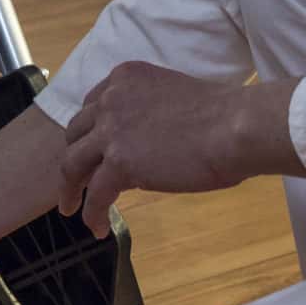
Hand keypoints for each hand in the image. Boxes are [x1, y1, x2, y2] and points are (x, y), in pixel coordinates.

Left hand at [58, 64, 302, 234]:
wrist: (236, 127)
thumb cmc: (224, 116)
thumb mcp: (173, 100)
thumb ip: (148, 116)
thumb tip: (139, 153)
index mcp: (126, 77)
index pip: (93, 106)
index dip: (90, 132)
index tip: (93, 151)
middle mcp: (111, 98)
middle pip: (76, 133)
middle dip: (75, 158)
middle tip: (77, 180)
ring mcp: (111, 130)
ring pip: (72, 163)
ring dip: (69, 189)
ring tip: (70, 208)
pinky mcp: (119, 162)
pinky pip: (95, 194)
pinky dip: (92, 213)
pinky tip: (98, 227)